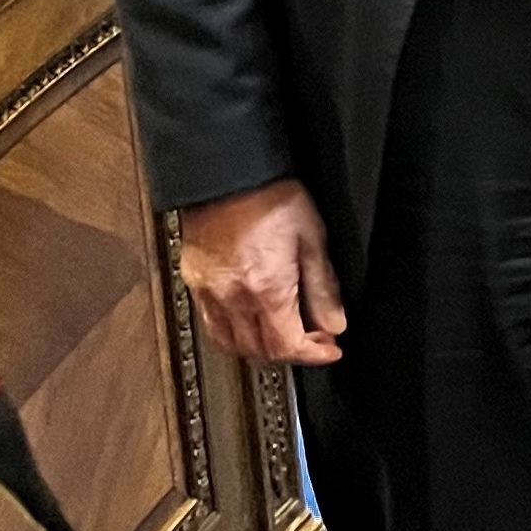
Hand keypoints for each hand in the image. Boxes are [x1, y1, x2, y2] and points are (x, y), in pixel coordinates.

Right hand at [179, 180, 344, 365]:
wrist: (228, 176)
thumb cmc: (270, 199)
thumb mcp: (313, 240)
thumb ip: (324, 288)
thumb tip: (335, 322)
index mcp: (266, 290)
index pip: (287, 346)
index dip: (313, 354)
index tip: (330, 349)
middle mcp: (233, 298)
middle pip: (259, 352)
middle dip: (290, 353)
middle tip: (313, 338)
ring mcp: (209, 292)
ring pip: (231, 344)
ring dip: (260, 349)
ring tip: (283, 333)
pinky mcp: (195, 282)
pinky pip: (211, 325)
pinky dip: (233, 334)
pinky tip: (249, 321)